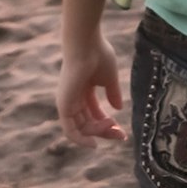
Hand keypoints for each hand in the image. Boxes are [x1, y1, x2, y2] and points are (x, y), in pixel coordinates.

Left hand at [56, 31, 126, 147]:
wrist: (86, 44)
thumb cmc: (98, 55)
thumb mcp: (109, 78)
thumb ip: (113, 93)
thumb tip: (118, 109)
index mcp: (84, 90)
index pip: (94, 114)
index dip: (108, 124)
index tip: (123, 133)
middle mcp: (74, 98)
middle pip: (89, 123)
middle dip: (105, 131)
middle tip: (121, 135)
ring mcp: (68, 103)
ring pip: (82, 128)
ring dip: (98, 132)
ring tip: (113, 127)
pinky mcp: (63, 106)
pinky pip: (70, 130)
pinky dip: (80, 139)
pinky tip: (93, 143)